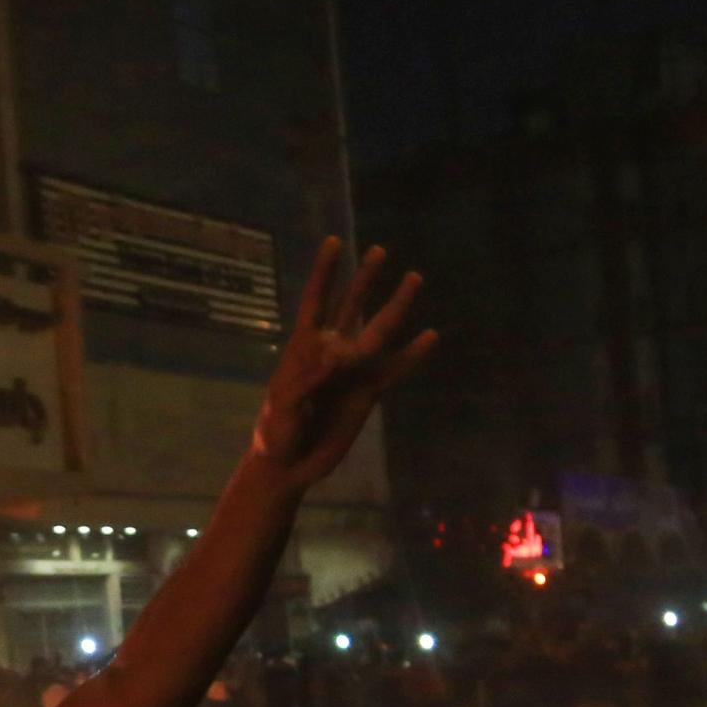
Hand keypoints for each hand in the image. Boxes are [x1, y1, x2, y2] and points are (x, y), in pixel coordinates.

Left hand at [252, 237, 436, 491]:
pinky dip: (413, 354)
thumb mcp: (283, 406)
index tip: (333, 242)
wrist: (289, 465)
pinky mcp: (368, 392)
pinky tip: (431, 336)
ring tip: (413, 277)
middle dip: (364, 279)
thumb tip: (339, 354)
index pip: (315, 303)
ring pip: (378, 331)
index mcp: (303, 348)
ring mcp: (352, 371)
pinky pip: (395, 369)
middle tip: (378, 250)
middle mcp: (331, 352)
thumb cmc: (274, 433)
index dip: (324, 273)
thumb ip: (307, 379)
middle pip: (351, 307)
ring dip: (396, 305)